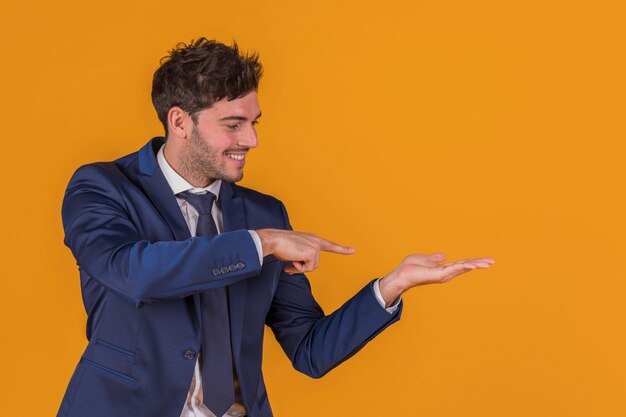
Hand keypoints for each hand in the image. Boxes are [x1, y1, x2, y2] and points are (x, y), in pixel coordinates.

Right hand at [256, 228, 355, 273]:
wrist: (273, 240)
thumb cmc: (279, 244)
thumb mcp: (293, 250)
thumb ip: (299, 257)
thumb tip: (292, 269)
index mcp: (312, 239)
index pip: (329, 245)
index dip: (341, 249)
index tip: (352, 251)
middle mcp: (316, 241)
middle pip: (314, 263)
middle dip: (302, 267)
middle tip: (290, 262)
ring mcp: (315, 246)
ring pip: (311, 267)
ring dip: (299, 267)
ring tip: (290, 259)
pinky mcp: (312, 252)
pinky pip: (307, 268)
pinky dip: (297, 268)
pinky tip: (291, 259)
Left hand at [378, 253, 494, 306]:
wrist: (401, 274)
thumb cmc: (410, 268)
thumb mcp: (425, 259)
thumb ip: (434, 258)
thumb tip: (443, 255)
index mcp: (444, 269)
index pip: (462, 264)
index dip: (473, 262)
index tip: (485, 260)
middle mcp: (446, 273)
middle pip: (466, 266)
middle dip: (479, 264)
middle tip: (492, 261)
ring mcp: (443, 274)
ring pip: (463, 267)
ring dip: (475, 264)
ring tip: (488, 263)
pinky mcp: (439, 274)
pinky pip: (454, 268)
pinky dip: (464, 266)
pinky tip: (473, 264)